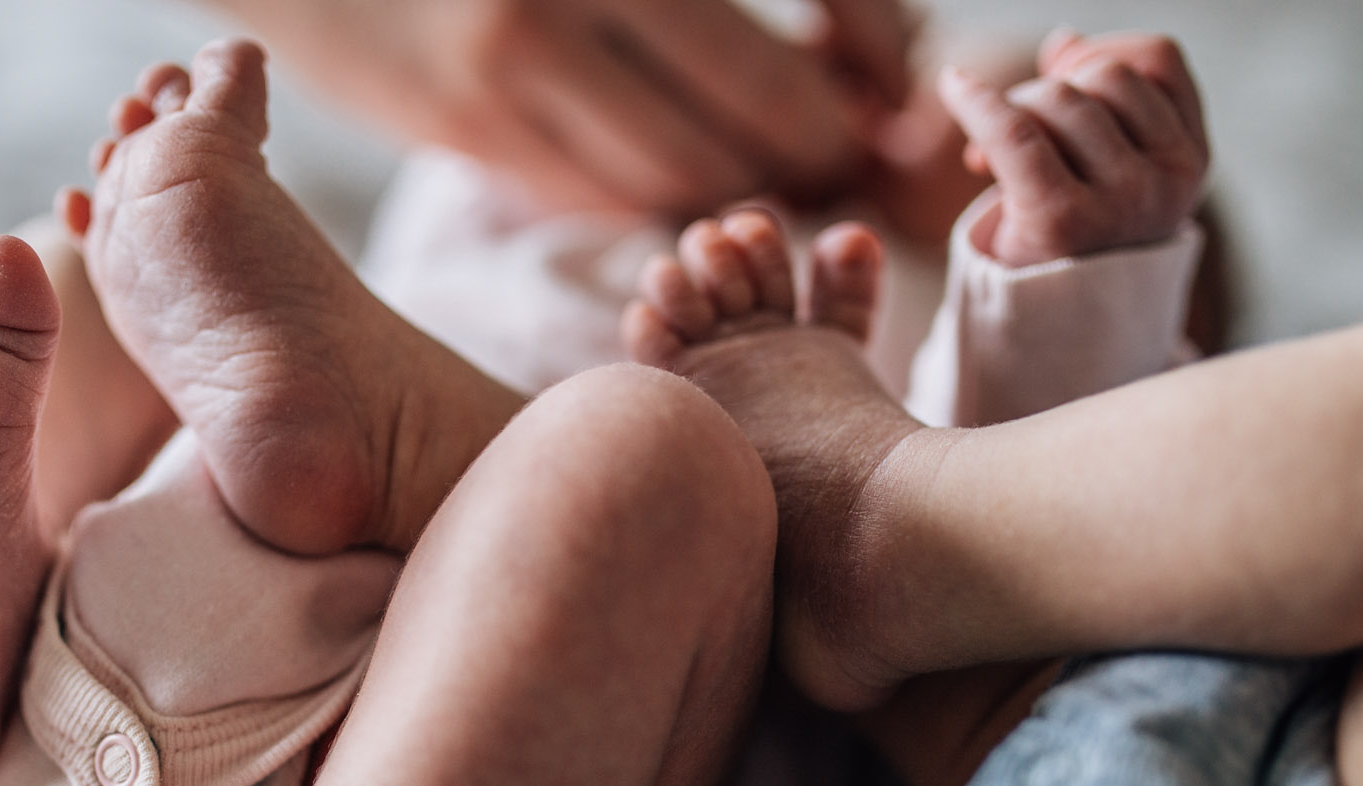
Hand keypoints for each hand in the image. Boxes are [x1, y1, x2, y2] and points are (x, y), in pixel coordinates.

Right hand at [218, 0, 917, 214]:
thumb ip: (707, 2)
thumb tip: (850, 67)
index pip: (822, 4)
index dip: (882, 54)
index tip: (895, 82)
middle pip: (769, 115)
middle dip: (828, 147)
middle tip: (847, 144)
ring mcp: (517, 65)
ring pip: (688, 173)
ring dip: (747, 183)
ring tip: (763, 158)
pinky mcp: (468, 129)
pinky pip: (602, 191)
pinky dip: (655, 190)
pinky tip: (664, 158)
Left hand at [937, 30, 1208, 265]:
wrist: (1046, 331)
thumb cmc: (1072, 244)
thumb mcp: (1106, 167)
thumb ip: (1100, 102)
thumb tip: (1065, 39)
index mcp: (1192, 161)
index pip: (1158, 59)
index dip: (1102, 51)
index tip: (1061, 76)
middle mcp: (1168, 183)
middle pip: (1103, 75)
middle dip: (1050, 88)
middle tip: (1015, 132)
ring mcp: (1122, 203)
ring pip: (1059, 98)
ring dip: (1014, 109)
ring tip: (992, 153)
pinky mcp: (1061, 221)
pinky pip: (1013, 131)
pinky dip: (976, 101)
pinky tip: (954, 87)